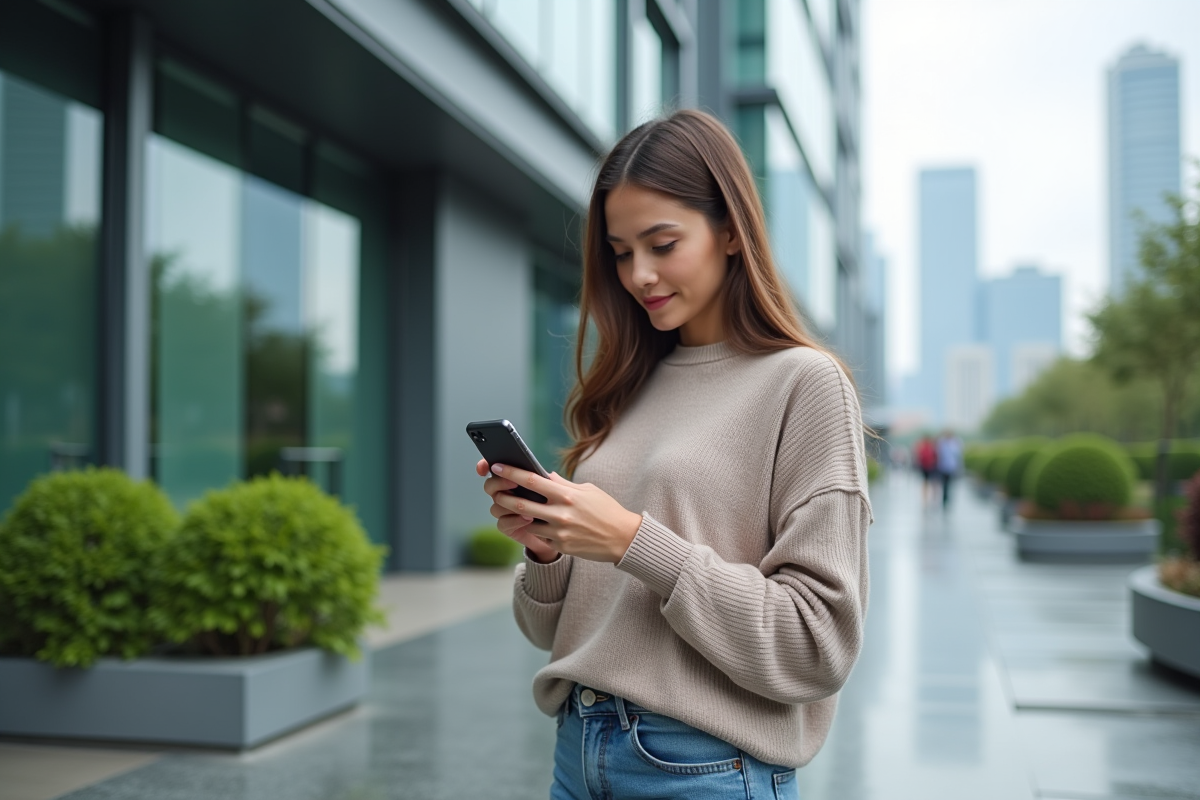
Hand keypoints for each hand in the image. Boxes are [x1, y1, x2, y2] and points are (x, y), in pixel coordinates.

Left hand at [484, 462, 642, 563]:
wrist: (623, 538)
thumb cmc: (606, 510)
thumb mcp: (587, 491)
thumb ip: (563, 484)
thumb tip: (544, 476)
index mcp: (566, 494)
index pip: (531, 480)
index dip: (511, 472)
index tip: (497, 466)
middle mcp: (560, 513)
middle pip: (520, 504)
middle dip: (503, 497)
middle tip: (495, 492)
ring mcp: (559, 532)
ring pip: (527, 523)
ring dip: (518, 516)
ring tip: (512, 509)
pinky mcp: (561, 546)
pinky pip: (541, 536)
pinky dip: (536, 529)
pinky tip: (537, 525)